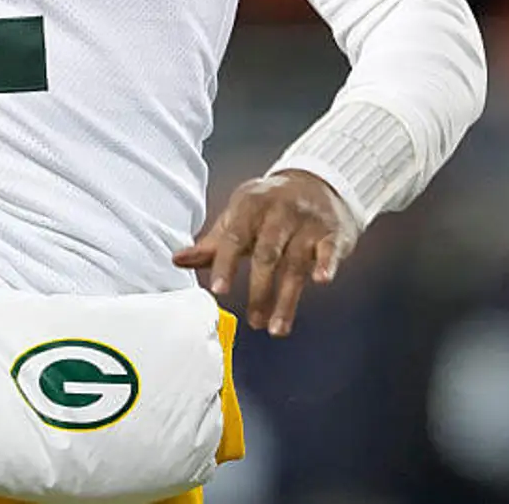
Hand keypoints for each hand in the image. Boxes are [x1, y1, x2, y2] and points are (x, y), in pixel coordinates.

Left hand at [173, 169, 359, 336]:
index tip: (218, 290)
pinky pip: (328, 250)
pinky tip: (322, 281)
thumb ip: (213, 243)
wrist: (317, 182)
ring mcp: (307, 222)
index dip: (225, 264)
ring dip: (287, 298)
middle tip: (253, 322)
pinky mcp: (331, 232)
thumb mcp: (240, 217)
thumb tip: (177, 259)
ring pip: (296, 262)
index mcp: (250, 205)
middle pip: (267, 254)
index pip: (234, 237)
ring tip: (276, 327)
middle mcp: (279, 212)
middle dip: (259, 291)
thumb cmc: (269, 205)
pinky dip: (326, 264)